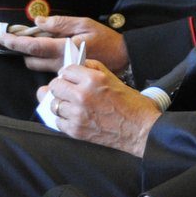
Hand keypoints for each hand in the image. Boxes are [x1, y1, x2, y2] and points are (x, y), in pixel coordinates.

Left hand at [0, 15, 128, 73]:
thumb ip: (60, 23)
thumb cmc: (105, 38)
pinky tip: (54, 52)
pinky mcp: (67, 77)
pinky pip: (48, 71)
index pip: (32, 47)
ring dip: (34, 57)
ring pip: (38, 67)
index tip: (3, 37)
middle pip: (30, 61)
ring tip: (42, 43)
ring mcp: (63, 72)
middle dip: (23, 50)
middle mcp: (60, 63)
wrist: (123, 58)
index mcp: (64, 48)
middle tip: (25, 37)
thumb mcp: (85, 23)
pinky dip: (44, 62)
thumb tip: (38, 21)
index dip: (15, 42)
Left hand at [39, 60, 161, 154]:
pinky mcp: (76, 130)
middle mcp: (82, 95)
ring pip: (53, 104)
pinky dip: (63, 119)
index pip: (65, 70)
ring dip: (61, 103)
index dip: (67, 74)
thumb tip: (78, 66)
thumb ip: (93, 68)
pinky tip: (73, 117)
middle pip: (54, 86)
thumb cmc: (132, 105)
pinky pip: (57, 121)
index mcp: (93, 79)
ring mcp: (77, 114)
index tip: (69, 78)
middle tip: (68, 90)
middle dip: (61, 87)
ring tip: (71, 105)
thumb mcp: (114, 78)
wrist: (141, 130)